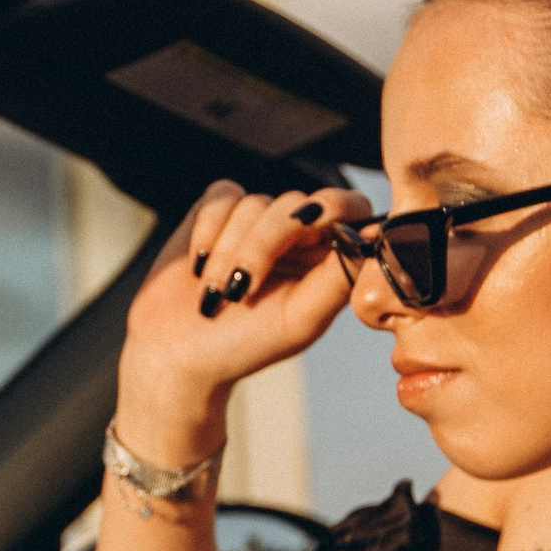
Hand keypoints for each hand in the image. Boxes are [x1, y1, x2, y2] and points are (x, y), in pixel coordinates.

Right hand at [117, 182, 369, 437]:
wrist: (176, 355)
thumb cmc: (243, 346)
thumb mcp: (301, 320)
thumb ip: (339, 277)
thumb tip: (373, 236)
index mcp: (324, 257)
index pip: (348, 206)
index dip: (333, 209)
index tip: (310, 232)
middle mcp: (294, 234)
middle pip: (294, 204)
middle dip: (263, 245)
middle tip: (241, 289)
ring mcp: (254, 220)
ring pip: (253, 203)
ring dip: (228, 251)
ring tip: (217, 292)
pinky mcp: (216, 212)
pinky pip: (222, 195)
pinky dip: (208, 230)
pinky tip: (200, 264)